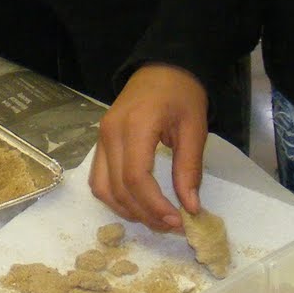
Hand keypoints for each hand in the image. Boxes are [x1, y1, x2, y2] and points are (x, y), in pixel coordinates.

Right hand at [90, 63, 209, 230]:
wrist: (162, 67)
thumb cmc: (182, 94)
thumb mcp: (194, 128)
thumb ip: (189, 168)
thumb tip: (191, 207)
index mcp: (135, 126)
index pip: (136, 178)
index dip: (155, 206)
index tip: (178, 220)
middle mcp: (110, 133)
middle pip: (118, 188)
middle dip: (145, 213)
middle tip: (172, 225)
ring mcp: (101, 137)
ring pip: (102, 188)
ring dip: (127, 210)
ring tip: (155, 218)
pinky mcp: (101, 141)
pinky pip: (99, 178)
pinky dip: (114, 197)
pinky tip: (137, 203)